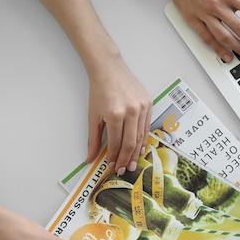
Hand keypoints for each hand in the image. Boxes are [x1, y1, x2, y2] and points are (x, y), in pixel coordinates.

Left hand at [87, 55, 152, 174]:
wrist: (110, 69)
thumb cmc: (100, 90)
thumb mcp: (93, 116)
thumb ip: (93, 139)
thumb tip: (90, 158)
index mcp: (115, 114)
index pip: (116, 143)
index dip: (114, 157)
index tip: (112, 166)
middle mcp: (131, 111)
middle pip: (131, 143)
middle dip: (127, 159)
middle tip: (124, 170)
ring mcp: (142, 107)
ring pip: (141, 136)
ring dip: (136, 152)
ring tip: (133, 163)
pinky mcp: (149, 103)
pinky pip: (147, 126)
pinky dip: (143, 139)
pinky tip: (140, 148)